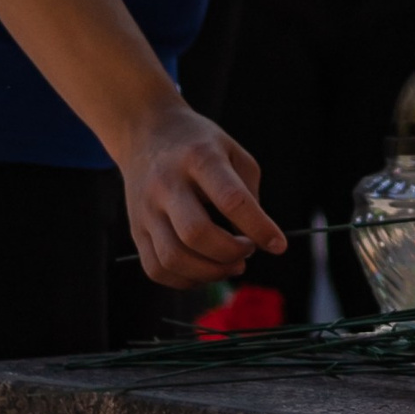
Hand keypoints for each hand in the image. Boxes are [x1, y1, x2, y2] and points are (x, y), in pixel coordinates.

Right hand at [117, 98, 285, 289]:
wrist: (146, 133)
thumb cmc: (198, 145)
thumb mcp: (232, 151)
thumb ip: (248, 192)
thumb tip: (255, 238)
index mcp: (199, 157)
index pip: (231, 199)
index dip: (258, 227)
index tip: (278, 245)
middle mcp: (167, 183)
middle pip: (197, 233)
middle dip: (230, 253)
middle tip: (248, 250)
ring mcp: (146, 209)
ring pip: (174, 258)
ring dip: (210, 273)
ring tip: (231, 265)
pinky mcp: (135, 230)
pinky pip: (157, 269)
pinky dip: (186, 280)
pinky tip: (205, 269)